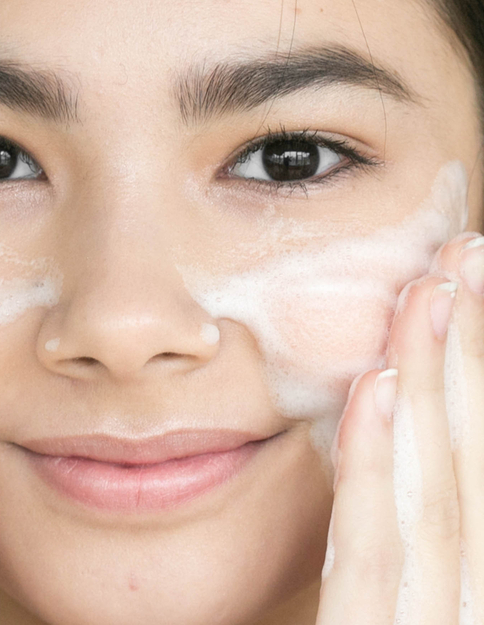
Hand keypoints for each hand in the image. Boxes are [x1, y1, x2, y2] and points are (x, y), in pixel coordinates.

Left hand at [318, 232, 483, 622]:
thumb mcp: (387, 612)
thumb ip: (394, 547)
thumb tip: (397, 418)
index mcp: (471, 594)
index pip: (483, 471)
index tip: (472, 288)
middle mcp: (469, 606)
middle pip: (475, 467)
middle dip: (473, 355)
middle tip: (466, 254)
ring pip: (439, 494)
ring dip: (438, 384)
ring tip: (434, 289)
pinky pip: (371, 555)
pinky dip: (376, 466)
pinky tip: (374, 385)